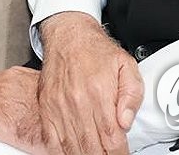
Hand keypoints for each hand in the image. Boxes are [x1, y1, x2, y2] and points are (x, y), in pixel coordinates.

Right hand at [37, 12, 140, 154]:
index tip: (122, 154)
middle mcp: (77, 101)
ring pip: (72, 147)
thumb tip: (125, 121)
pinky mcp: (47, 108)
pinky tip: (70, 153)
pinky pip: (51, 139)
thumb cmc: (96, 50)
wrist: (68, 35)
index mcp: (99, 92)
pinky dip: (61, 152)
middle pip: (91, 147)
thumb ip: (132, 94)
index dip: (118, 153)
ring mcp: (59, 106)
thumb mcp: (126, 65)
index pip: (111, 137)